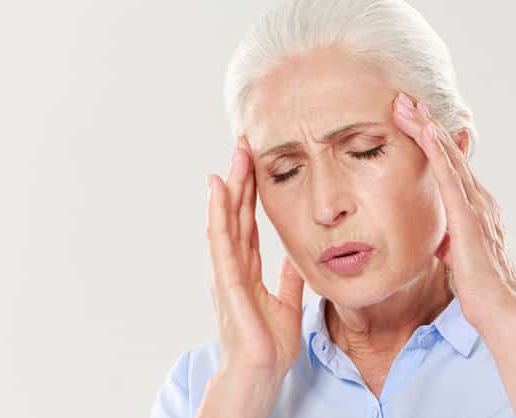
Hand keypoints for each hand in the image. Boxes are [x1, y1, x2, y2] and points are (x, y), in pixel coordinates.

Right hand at [199, 137, 304, 416]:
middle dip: (240, 177)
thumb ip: (288, 278)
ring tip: (234, 154)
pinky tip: (219, 190)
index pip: (248, 221)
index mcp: (245, 270)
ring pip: (226, 219)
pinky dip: (219, 213)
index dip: (251, 191)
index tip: (257, 160)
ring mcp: (225, 271)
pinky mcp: (225, 281)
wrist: (259, 373)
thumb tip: (296, 255)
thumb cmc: (268, 345)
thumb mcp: (287, 304)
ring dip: (229, 185)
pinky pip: (221, 240)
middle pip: (236, 212)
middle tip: (245, 142)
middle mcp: (231, 265)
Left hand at [388, 93, 515, 327]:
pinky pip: (450, 177)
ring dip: (427, 128)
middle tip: (406, 99)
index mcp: (477, 208)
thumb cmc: (481, 289)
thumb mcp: (461, 256)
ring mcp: (476, 206)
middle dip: (427, 123)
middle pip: (450, 153)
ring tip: (408, 105)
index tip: (416, 119)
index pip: (452, 166)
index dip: (434, 141)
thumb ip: (454, 240)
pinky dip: (438, 151)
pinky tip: (426, 131)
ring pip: (448, 157)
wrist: (499, 309)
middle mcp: (480, 200)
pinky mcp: (468, 217)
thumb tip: (445, 239)